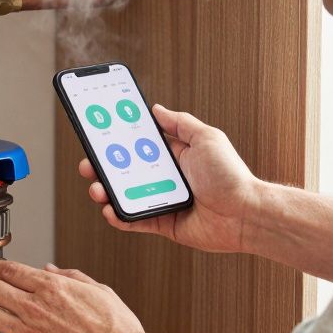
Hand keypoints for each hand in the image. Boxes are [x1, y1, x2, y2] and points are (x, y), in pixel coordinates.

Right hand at [79, 104, 258, 253]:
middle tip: (88, 164)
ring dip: (106, 191)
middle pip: (126, 170)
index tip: (98, 133)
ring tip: (97, 188)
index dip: (118, 139)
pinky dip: (119, 217)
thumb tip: (156, 109)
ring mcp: (162, 200)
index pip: (139, 144)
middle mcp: (166, 177)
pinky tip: (110, 209)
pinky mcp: (163, 223)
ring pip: (125, 195)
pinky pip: (135, 220)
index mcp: (174, 155)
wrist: (244, 214)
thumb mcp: (206, 138)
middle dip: (103, 166)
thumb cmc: (231, 175)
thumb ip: (180, 123)